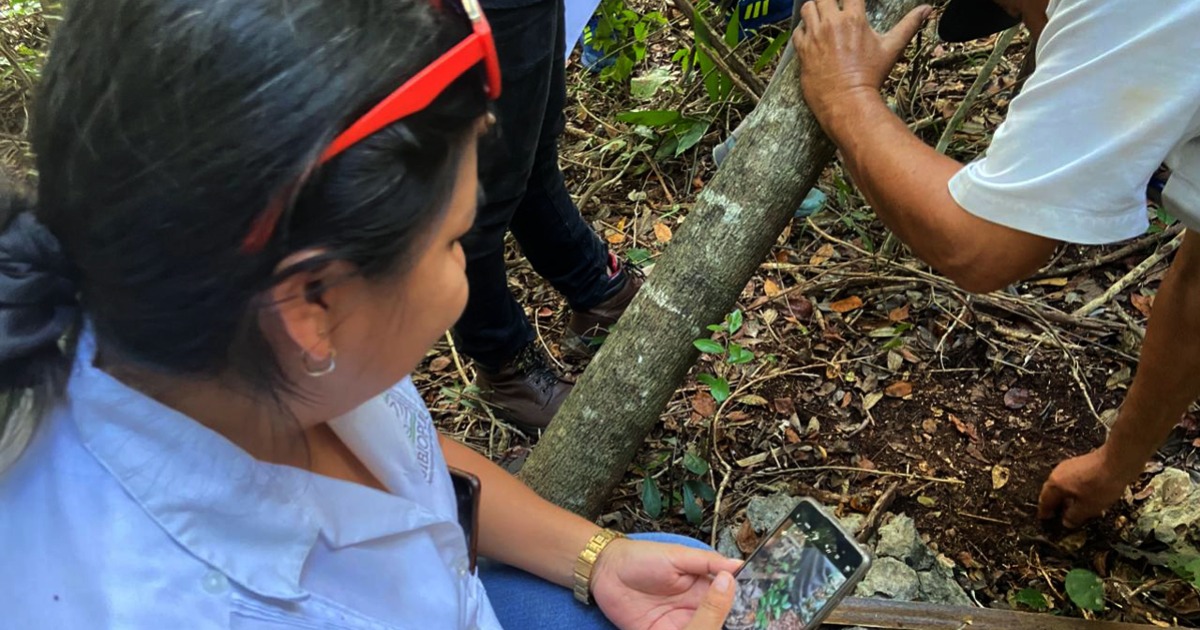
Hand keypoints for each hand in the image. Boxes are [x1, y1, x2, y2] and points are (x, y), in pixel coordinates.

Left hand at [591, 538, 741, 629]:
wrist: (605, 571)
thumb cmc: (641, 557)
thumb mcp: (677, 556)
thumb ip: (707, 562)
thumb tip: (739, 565)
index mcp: (702, 586)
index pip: (728, 598)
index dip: (741, 603)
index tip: (758, 607)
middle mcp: (694, 608)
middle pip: (718, 620)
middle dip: (732, 622)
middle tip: (747, 623)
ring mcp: (678, 624)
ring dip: (709, 628)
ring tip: (728, 625)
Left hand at [792, 0, 931, 122]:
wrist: (848, 102)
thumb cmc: (871, 76)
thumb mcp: (892, 48)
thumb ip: (908, 25)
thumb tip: (927, 9)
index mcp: (853, 19)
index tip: (853, 2)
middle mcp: (831, 23)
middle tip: (836, 8)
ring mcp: (814, 36)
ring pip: (807, 8)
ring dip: (814, 9)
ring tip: (821, 17)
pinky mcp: (803, 50)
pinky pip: (797, 31)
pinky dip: (803, 30)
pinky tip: (810, 35)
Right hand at [1038, 447, 1137, 527]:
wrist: (1118, 462)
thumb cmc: (1101, 483)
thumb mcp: (1088, 507)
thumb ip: (1074, 516)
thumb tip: (1067, 522)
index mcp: (1055, 484)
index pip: (1044, 501)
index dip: (1045, 512)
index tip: (1045, 518)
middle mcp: (1058, 473)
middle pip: (1052, 491)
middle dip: (1055, 503)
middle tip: (1058, 514)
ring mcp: (1069, 466)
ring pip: (1062, 485)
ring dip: (1065, 496)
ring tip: (1074, 507)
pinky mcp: (1080, 464)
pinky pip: (1072, 479)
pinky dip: (1074, 489)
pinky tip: (1085, 495)